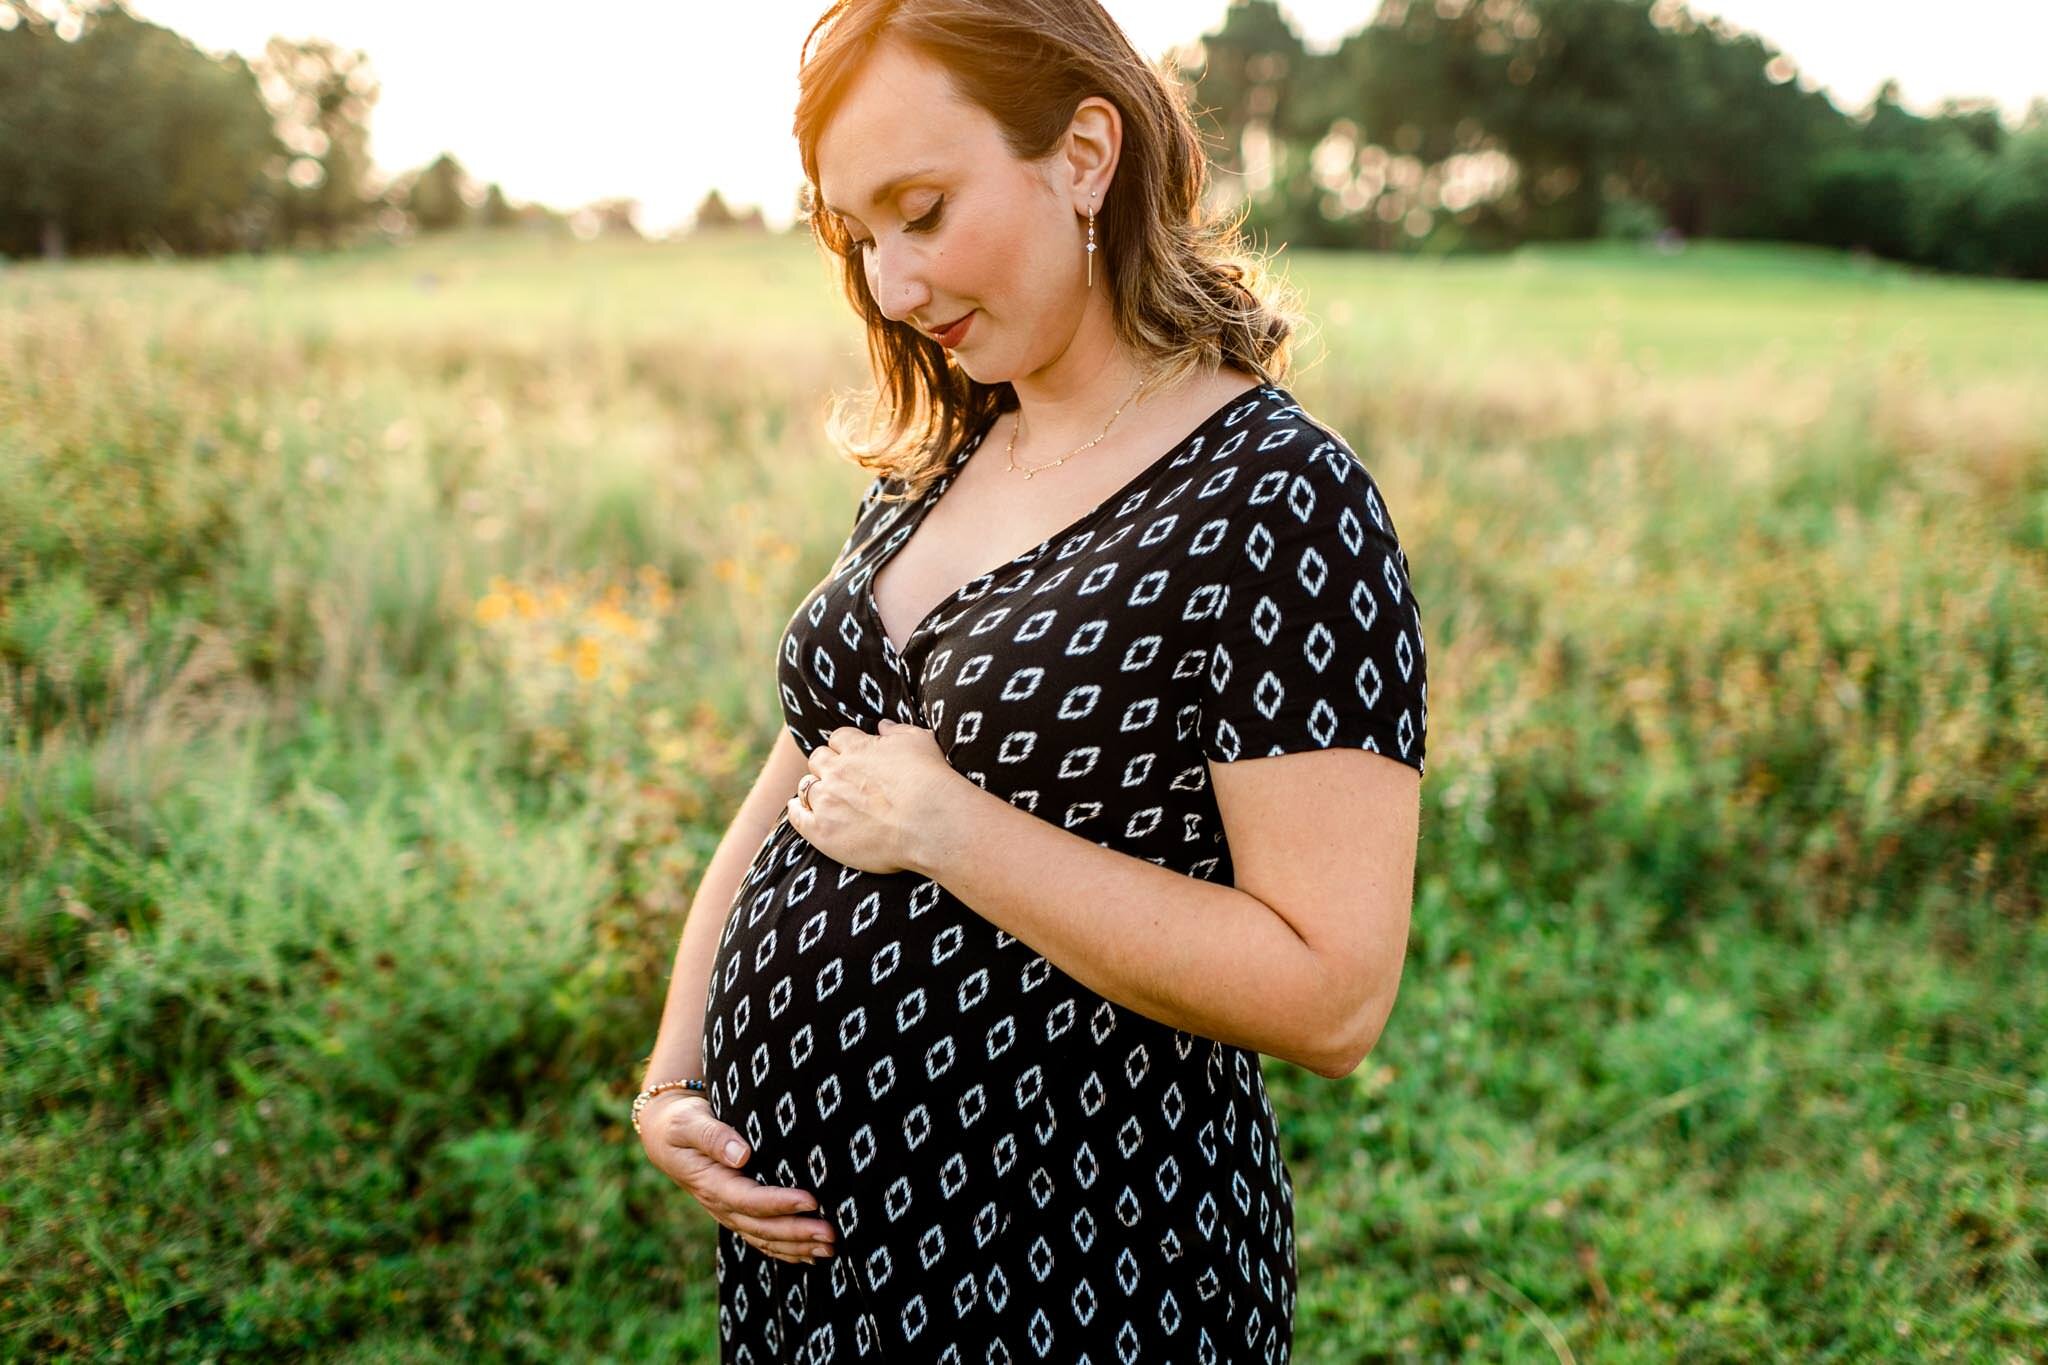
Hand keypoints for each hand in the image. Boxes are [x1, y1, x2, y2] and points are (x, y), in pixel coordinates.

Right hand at [638, 1093, 835, 1266]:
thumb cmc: (681, 1123)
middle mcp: (720, 1204)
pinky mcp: (736, 1213)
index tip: (811, 1200)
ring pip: (764, 1238)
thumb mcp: (690, 1123)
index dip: (780, 1203)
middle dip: (797, 1233)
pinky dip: (786, 1250)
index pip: (749, 1199)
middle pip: (762, 1226)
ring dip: (797, 1246)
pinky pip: (761, 1239)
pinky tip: (810, 1255)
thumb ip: (714, 1136)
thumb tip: (742, 1154)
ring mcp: (728, 1213)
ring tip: (830, 1249)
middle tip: (831, 1234)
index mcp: (711, 1183)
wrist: (665, 1137)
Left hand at [786, 719, 956, 875]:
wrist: (931, 824)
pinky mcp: (822, 831)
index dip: (847, 747)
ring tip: (827, 798)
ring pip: (807, 787)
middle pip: (818, 760)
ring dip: (816, 789)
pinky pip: (797, 816)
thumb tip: (882, 725)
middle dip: (828, 766)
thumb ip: (897, 731)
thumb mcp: (920, 742)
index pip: (839, 738)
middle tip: (842, 779)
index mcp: (857, 748)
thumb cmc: (931, 781)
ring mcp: (826, 801)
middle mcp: (836, 771)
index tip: (856, 757)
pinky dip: (797, 810)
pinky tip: (801, 810)